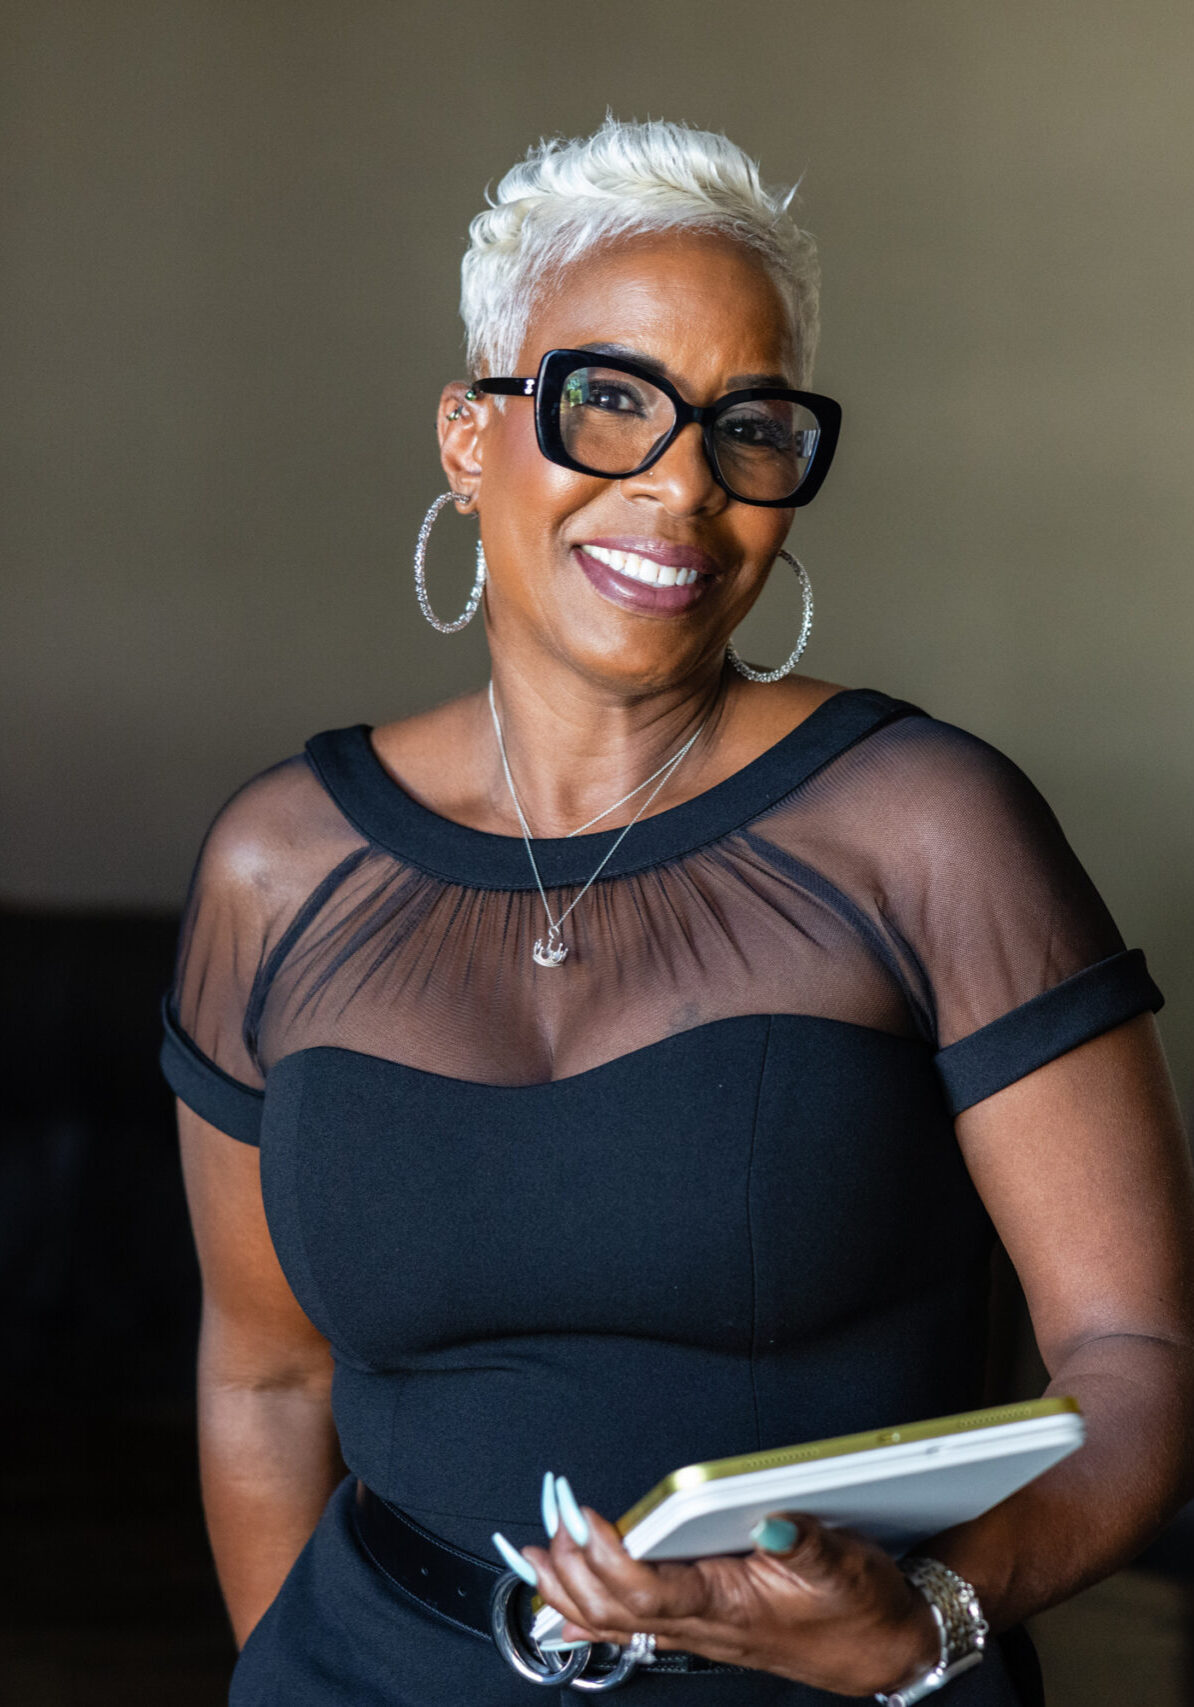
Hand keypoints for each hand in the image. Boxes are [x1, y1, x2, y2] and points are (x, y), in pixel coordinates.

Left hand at [510, 1477, 939, 1696]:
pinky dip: (587, 1611)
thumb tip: (772, 1514)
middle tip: (551, 1519)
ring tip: (535, 1555)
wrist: (881, 1650)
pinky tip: (561, 1605)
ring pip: (614, 1620)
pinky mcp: (700, 1625)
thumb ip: (803, 1542)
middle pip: (616, 1608)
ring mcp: (697, 1630)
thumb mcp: (842, 1565)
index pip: (650, 1590)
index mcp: (729, 1607)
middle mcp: (704, 1624)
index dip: (607, 1556)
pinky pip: (629, 1626)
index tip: (581, 1517)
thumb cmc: (860, 1608)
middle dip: (573, 1566)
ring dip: (568, 1589)